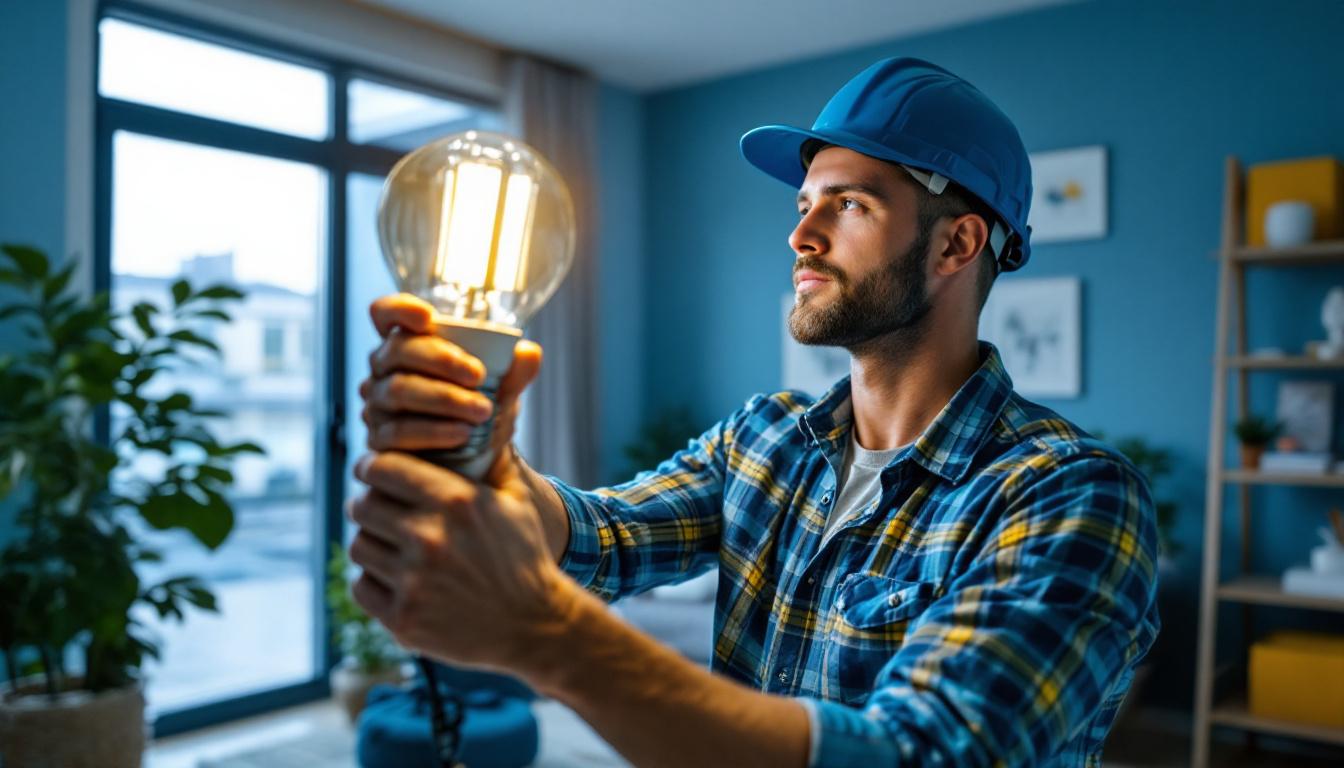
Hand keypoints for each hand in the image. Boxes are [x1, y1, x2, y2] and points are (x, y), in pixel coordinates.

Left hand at [347, 449, 581, 677]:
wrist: (535, 625)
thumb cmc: (524, 556)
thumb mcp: (516, 500)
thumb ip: (490, 459)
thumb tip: (479, 421)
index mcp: (455, 501)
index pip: (383, 468)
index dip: (372, 466)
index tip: (372, 471)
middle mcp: (429, 538)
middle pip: (363, 506)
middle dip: (370, 504)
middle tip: (381, 510)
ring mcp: (414, 581)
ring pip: (359, 546)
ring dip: (372, 543)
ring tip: (392, 546)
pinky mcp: (404, 618)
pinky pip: (362, 586)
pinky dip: (374, 582)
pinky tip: (397, 579)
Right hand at [360, 293, 541, 482]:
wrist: (478, 460)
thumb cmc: (481, 409)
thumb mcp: (502, 390)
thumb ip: (515, 371)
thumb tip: (529, 353)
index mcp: (411, 343)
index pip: (385, 313)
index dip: (399, 309)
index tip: (429, 318)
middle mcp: (386, 368)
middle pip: (398, 350)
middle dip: (440, 359)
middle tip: (479, 376)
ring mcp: (377, 403)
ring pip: (398, 390)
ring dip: (445, 398)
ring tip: (483, 411)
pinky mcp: (379, 440)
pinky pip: (398, 432)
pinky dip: (434, 431)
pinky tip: (462, 434)